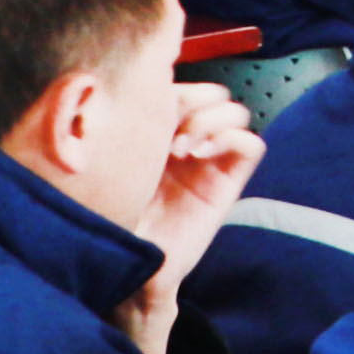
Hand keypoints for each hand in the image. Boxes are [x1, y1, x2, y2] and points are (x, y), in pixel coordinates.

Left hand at [120, 83, 266, 351]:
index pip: (179, 88)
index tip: (146, 105)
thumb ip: (113, 131)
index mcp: (154, 133)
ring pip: (234, 112)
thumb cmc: (109, 219)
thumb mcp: (106, 166)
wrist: (130, 267)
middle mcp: (184, 143)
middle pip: (210, 94)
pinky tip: (199, 155)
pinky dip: (232, 138)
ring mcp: (208, 162)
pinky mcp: (227, 183)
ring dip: (212, 119)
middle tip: (167, 127)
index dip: (170, 86)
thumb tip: (103, 88)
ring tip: (183, 145)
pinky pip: (250, 145)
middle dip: (193, 100)